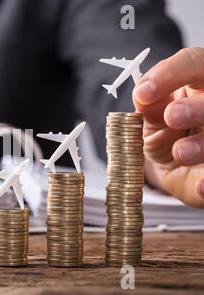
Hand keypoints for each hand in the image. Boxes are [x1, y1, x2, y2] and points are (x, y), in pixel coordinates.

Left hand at [133, 47, 203, 207]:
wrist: (182, 172)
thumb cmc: (168, 136)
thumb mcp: (153, 121)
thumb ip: (150, 108)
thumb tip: (143, 94)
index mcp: (199, 81)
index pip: (193, 63)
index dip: (170, 73)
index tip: (143, 93)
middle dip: (196, 106)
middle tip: (173, 117)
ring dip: (203, 143)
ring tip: (180, 153)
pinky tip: (200, 185)